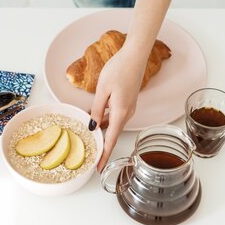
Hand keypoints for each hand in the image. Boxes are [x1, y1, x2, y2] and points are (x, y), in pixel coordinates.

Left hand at [90, 46, 146, 171]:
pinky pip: (116, 115)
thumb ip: (96, 109)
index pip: (111, 139)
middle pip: (113, 134)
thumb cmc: (118, 69)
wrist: (135, 55)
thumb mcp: (102, 90)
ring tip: (89, 136)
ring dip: (103, 130)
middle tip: (91, 155)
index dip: (104, 155)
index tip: (99, 169)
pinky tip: (95, 116)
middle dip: (102, 145)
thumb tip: (92, 126)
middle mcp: (127, 112)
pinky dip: (106, 119)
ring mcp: (129, 107)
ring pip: (114, 124)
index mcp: (120, 112)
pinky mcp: (128, 101)